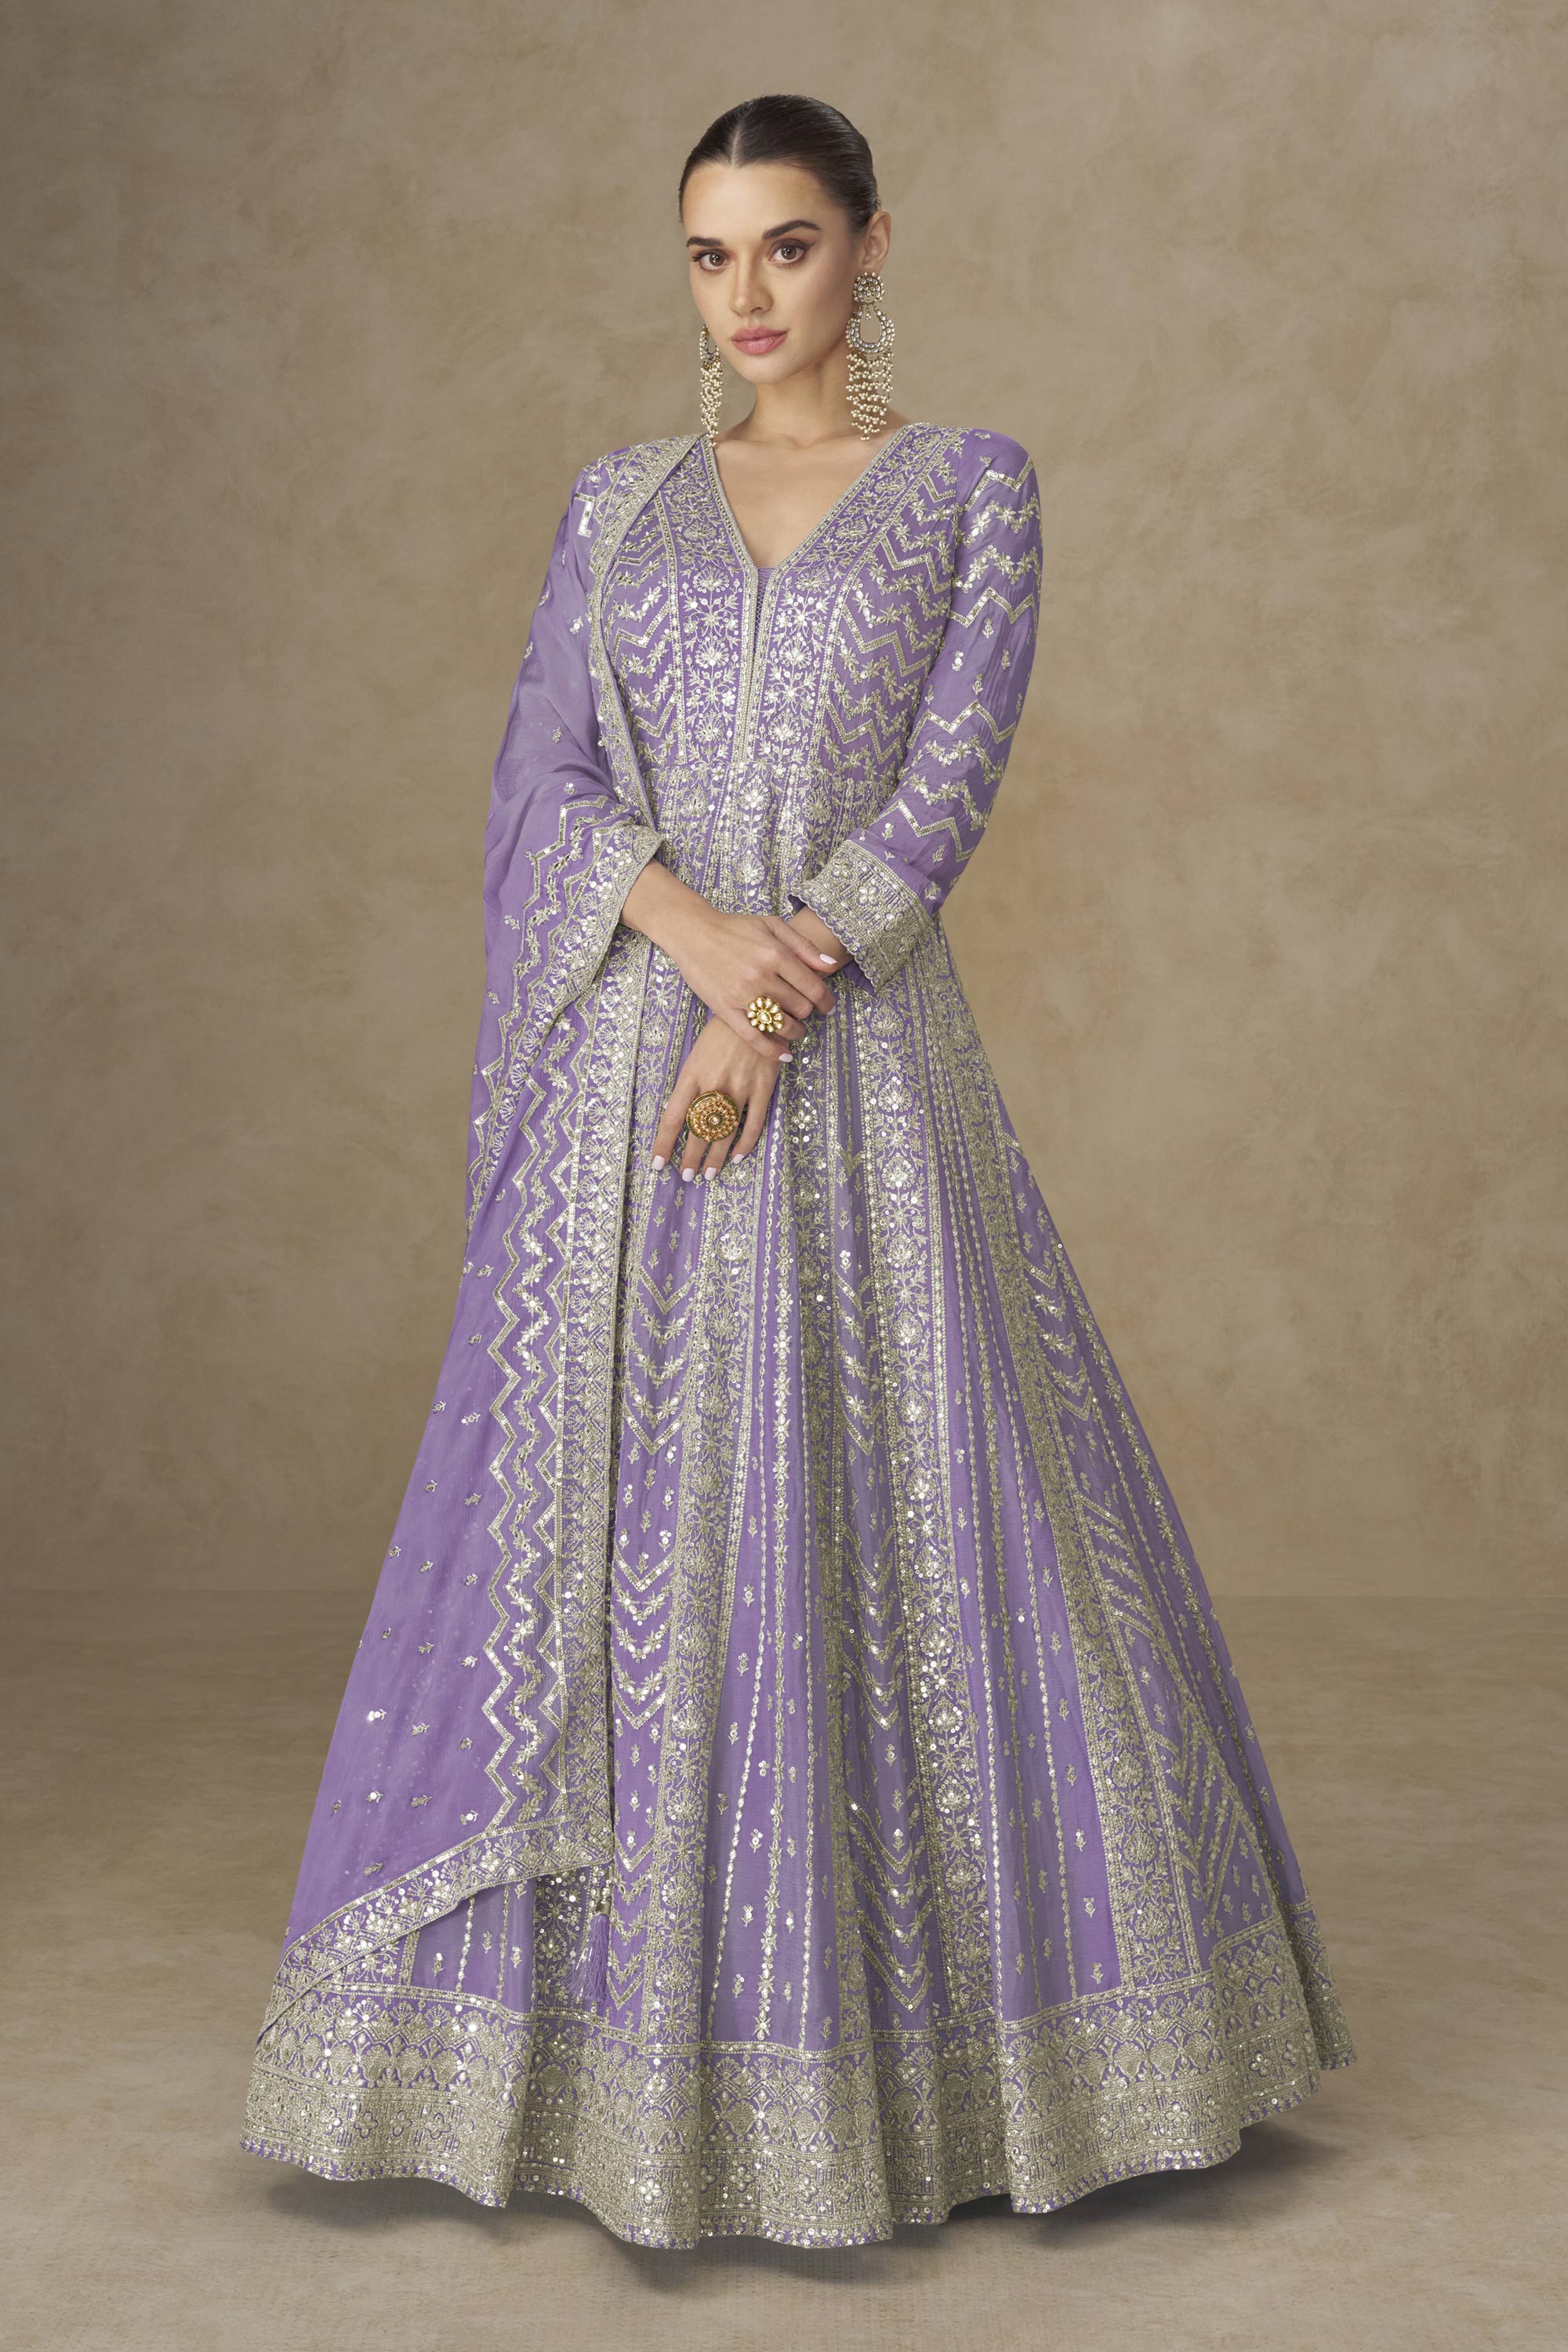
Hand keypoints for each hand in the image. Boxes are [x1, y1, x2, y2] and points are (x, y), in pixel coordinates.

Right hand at [621, 863, 847, 1064]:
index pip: (813, 988)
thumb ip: (804, 946)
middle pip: (801, 1008)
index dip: (826, 1001)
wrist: (694, 933)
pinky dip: (772, 1050)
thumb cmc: (735, 928)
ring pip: (782, 1025)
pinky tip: (783, 1055)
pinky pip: (753, 1037)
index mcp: (776, 954)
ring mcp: (743, 995)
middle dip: (808, 1012)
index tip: (828, 1006)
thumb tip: (831, 966)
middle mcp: (762, 976)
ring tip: (795, 1028)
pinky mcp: (726, 1010)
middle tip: (804, 1011)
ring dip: (795, 1031)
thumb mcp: (773, 926)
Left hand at [651, 1013, 781, 1182]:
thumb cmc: (721, 1032)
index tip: (658, 1164)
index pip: (673, 1118)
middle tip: (687, 1176)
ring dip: (715, 1158)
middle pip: (699, 1131)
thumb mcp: (697, 1055)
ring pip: (725, 1133)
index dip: (664, 1144)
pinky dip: (745, 1144)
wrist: (756, 1010)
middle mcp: (714, 1085)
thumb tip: (684, 1116)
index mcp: (692, 1075)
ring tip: (710, 1174)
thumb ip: (690, 1085)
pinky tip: (737, 1156)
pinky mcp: (763, 1088)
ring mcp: (740, 1088)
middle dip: (691, 1158)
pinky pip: (754, 1124)